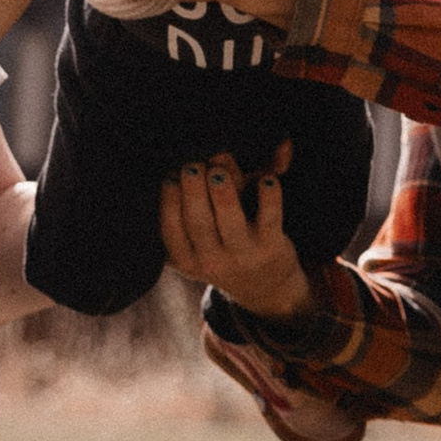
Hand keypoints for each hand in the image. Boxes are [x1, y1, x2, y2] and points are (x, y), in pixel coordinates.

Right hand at [157, 150, 318, 319]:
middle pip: (198, 224)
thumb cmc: (227, 247)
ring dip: (224, 194)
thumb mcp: (204, 237)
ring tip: (218, 169)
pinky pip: (269, 219)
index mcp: (185, 258)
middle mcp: (211, 261)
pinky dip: (269, 197)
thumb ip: (200, 195)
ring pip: (230, 222)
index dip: (169, 202)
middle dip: (193, 192)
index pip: (171, 231)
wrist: (266, 287)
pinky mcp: (271, 248)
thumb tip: (225, 153)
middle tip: (192, 165)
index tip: (170, 175)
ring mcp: (242, 255)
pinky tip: (268, 179)